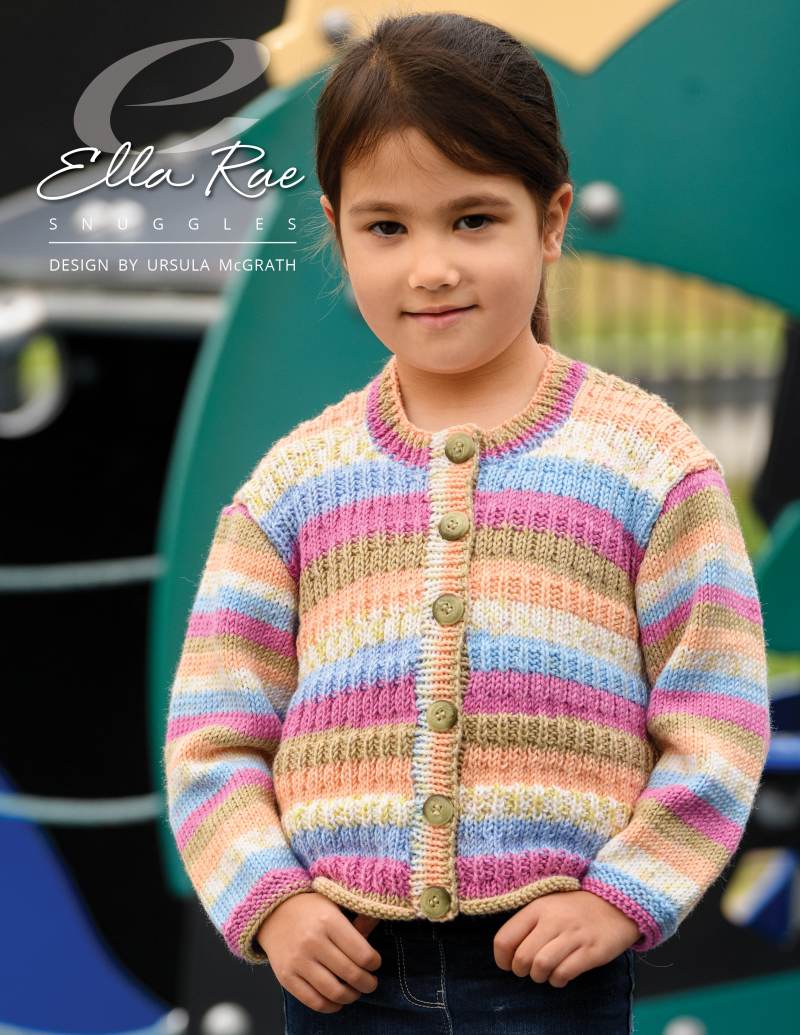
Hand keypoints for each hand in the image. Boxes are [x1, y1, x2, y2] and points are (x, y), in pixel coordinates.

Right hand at [256, 893, 382, 1012]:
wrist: (273, 912)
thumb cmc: (311, 908)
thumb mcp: (335, 903)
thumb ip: (358, 917)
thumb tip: (379, 924)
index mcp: (328, 921)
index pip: (362, 953)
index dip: (374, 963)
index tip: (375, 962)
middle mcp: (313, 941)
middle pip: (350, 974)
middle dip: (367, 983)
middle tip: (371, 982)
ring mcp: (298, 961)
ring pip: (334, 992)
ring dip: (351, 996)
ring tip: (356, 991)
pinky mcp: (286, 977)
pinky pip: (313, 1002)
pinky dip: (331, 1006)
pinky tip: (338, 1000)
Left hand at [493, 890, 639, 987]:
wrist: (615, 904)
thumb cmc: (574, 909)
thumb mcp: (547, 905)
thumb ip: (528, 924)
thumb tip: (507, 952)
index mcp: (537, 908)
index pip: (505, 938)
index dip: (502, 958)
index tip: (508, 964)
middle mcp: (553, 920)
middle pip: (523, 957)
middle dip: (521, 970)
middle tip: (529, 970)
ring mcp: (573, 935)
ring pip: (541, 966)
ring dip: (539, 977)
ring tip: (545, 973)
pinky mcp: (591, 951)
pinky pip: (565, 973)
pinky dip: (558, 980)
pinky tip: (561, 975)